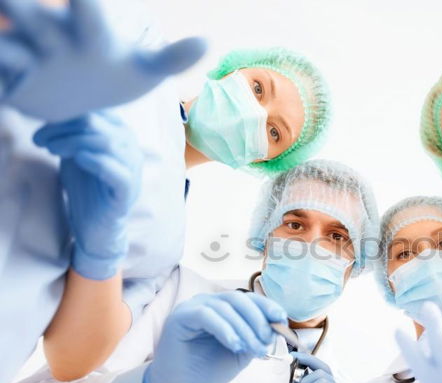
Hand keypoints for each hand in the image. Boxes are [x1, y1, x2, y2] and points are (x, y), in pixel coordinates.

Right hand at [0, 0, 205, 120]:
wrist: (83, 100)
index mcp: (89, 33)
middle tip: (17, 2)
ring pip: (10, 40)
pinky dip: (6, 71)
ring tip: (18, 51)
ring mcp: (30, 57)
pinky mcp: (14, 80)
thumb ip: (171, 58)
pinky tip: (14, 82)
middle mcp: (54, 36)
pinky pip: (4, 68)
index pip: (87, 11)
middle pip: (34, 15)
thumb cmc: (115, 75)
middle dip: (27, 9)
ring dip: (11, 42)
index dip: (85, 2)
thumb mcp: (146, 71)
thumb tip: (207, 40)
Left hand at [33, 112, 141, 279]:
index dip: (65, 115)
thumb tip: (51, 110)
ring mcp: (133, 169)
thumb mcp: (76, 152)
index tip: (42, 130)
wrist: (94, 224)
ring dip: (73, 143)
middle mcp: (131, 147)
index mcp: (121, 133)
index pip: (95, 111)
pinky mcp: (128, 191)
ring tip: (52, 150)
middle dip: (63, 128)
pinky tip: (79, 160)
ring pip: (107, 143)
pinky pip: (118, 172)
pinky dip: (97, 162)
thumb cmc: (86, 187)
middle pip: (97, 124)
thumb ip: (72, 132)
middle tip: (40, 140)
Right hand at [143, 291, 286, 382]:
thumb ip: (256, 337)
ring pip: (226, 307)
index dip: (267, 307)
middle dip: (258, 320)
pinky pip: (207, 315)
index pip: (249, 299)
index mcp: (224, 307)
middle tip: (266, 342)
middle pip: (240, 300)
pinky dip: (225, 329)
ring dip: (245, 329)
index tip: (282, 320)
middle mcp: (209, 302)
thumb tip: (277, 326)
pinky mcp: (181, 316)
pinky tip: (235, 344)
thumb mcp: (241, 352)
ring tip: (253, 349)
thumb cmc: (209, 367)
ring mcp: (194, 306)